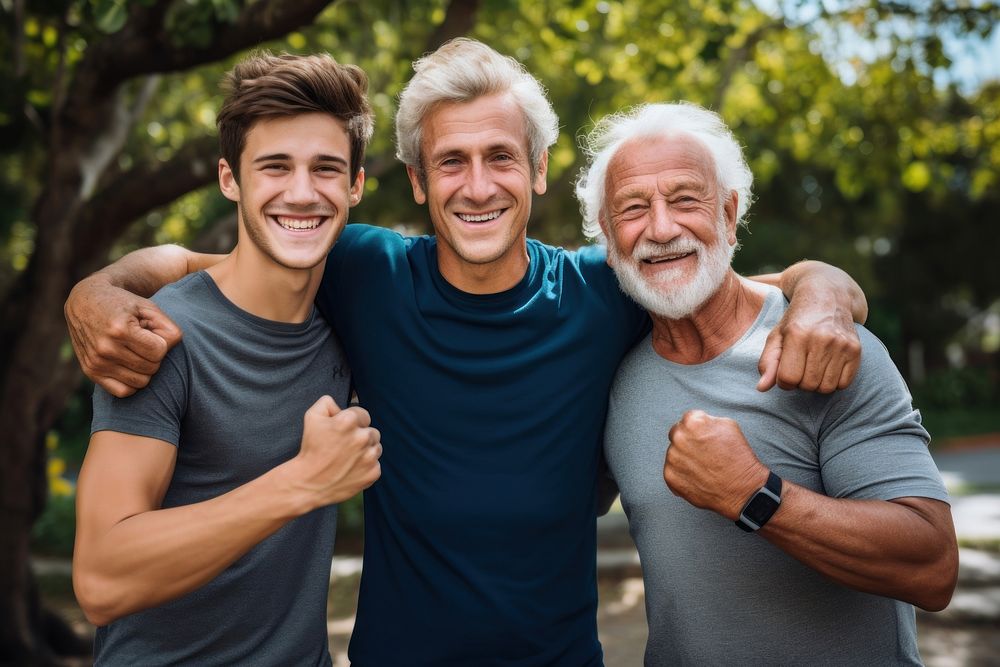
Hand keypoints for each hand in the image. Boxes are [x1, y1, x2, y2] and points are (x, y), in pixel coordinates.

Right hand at [64, 275, 182, 396]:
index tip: (152, 334)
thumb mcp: (147, 306)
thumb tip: (171, 349)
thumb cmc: (122, 304)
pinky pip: (123, 391)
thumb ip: (167, 327)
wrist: (84, 302)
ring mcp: (96, 362)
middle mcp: (106, 348)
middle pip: (151, 368)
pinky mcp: (90, 372)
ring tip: (136, 352)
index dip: (161, 343)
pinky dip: (132, 382)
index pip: (159, 352)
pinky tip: (130, 366)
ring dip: (145, 369)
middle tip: (144, 342)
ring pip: (141, 382)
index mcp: (120, 329)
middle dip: (154, 356)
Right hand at [288, 396, 381, 507]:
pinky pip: (375, 464)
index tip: (342, 432)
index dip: (351, 422)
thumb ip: (327, 402)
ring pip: (376, 447)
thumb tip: (340, 406)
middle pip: (371, 431)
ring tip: (347, 458)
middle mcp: (362, 437)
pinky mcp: (373, 473)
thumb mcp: (312, 417)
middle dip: (360, 436)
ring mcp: (369, 456)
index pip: (362, 414)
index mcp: (349, 421)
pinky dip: (366, 466)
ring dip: (365, 450)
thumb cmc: (311, 449)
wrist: (309, 483)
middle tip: (344, 446)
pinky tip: (351, 469)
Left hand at [664, 410, 767, 519]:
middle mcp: (679, 438)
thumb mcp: (729, 425)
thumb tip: (697, 422)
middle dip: (688, 443)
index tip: (705, 440)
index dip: (698, 431)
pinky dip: (682, 475)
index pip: (687, 420)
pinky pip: (672, 471)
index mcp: (692, 422)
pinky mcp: (670, 477)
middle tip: (704, 454)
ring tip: (704, 467)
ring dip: (684, 459)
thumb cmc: (739, 457)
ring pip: (674, 454)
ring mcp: (673, 458)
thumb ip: (707, 420)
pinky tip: (698, 477)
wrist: (743, 489)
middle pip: (677, 435)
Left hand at [757, 287, 860, 393]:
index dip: (783, 380)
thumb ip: (767, 362)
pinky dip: (833, 382)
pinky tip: (827, 367)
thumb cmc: (796, 321)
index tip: (785, 371)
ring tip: (812, 368)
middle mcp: (822, 339)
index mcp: (797, 334)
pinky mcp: (856, 350)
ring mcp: (842, 344)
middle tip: (800, 368)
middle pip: (808, 385)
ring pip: (826, 388)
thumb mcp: (776, 336)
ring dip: (817, 384)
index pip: (788, 378)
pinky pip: (843, 384)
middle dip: (800, 382)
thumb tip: (761, 388)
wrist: (828, 297)